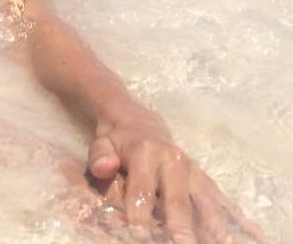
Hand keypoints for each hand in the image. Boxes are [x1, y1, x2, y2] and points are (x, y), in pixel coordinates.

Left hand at [88, 107, 265, 241]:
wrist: (137, 120)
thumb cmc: (117, 138)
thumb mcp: (101, 142)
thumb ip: (100, 156)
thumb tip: (103, 168)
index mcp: (145, 152)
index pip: (142, 187)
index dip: (139, 212)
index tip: (139, 233)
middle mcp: (173, 160)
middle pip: (178, 198)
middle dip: (181, 224)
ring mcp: (192, 170)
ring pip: (205, 200)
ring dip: (215, 225)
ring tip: (222, 243)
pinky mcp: (203, 178)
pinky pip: (220, 199)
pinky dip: (235, 216)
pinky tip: (251, 233)